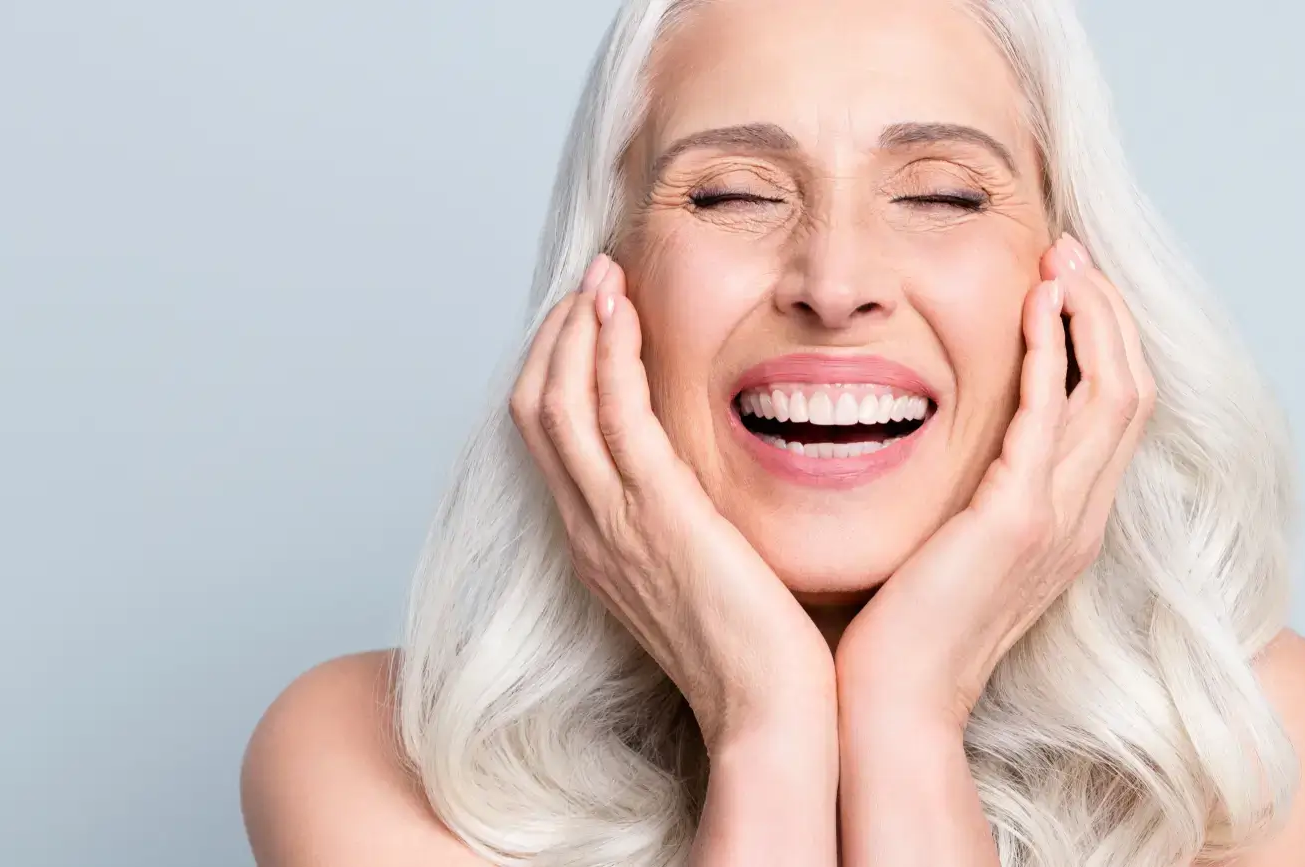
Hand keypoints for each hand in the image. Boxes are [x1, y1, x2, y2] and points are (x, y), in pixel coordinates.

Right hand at [511, 254, 835, 747]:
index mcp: (599, 547)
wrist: (769, 715)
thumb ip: (691, 530)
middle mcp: (590, 531)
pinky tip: (624, 312)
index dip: (560, 369)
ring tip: (601, 276)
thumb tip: (707, 491)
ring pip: (558, 401)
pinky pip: (611, 415)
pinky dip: (608, 354)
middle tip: (591, 280)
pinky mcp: (655, 515)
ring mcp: (613, 524)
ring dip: (575, 328)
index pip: (551, 439)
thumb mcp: (707, 579)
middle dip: (557, 334)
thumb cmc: (760, 657)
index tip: (592, 318)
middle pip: (535, 409)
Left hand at [836, 234, 1156, 728]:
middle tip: (1072, 253)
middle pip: (1132, 389)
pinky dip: (1051, 351)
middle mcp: (1079, 520)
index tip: (1067, 284)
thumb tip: (941, 447)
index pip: (1114, 413)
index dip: (1103, 341)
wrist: (893, 709)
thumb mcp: (949, 551)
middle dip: (1109, 311)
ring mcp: (1058, 521)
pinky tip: (1035, 304)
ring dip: (1092, 315)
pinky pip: (1052, 414)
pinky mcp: (1018, 520)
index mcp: (1068, 525)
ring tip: (1062, 260)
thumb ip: (964, 498)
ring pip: (1114, 392)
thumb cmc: (901, 637)